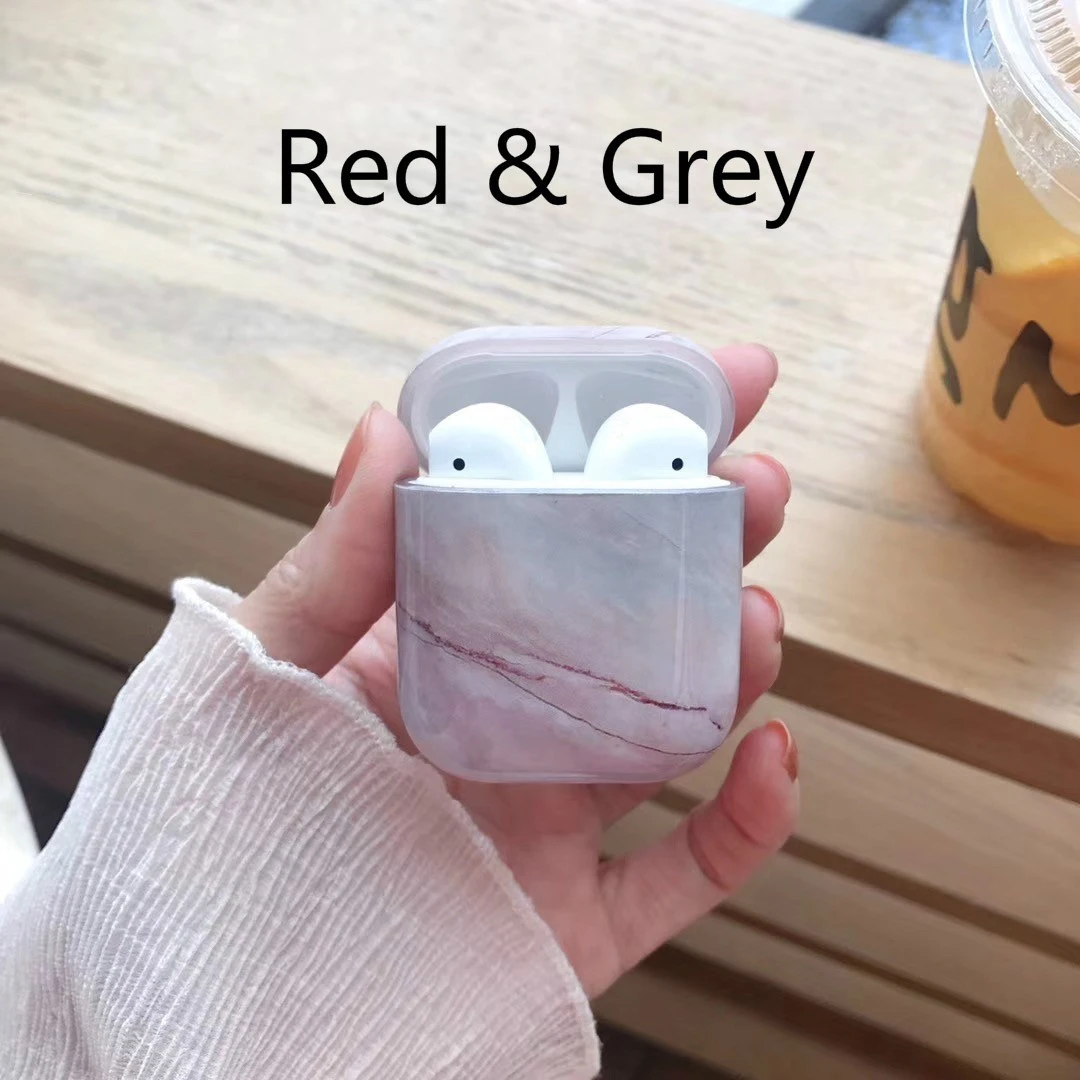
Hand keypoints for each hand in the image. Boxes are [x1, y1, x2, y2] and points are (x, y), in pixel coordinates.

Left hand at [234, 343, 797, 998]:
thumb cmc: (212, 824)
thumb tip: (389, 430)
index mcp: (433, 648)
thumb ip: (329, 560)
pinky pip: (685, 871)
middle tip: (753, 488)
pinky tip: (774, 755)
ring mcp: (547, 819)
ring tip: (754, 612)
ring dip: (731, 663)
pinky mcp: (576, 919)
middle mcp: (504, 722)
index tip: (702, 391)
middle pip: (629, 619)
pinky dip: (747, 820)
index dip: (623, 458)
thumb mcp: (252, 669)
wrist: (209, 1007)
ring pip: (668, 730)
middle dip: (703, 544)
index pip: (545, 531)